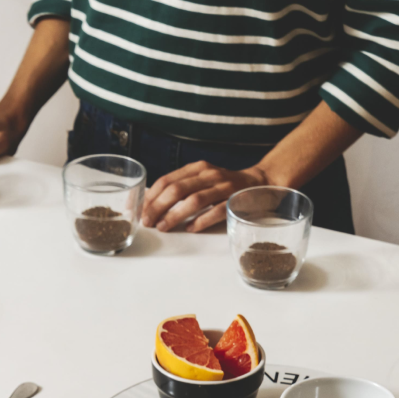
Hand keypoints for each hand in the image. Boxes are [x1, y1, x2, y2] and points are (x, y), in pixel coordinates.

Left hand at [142, 161, 267, 232]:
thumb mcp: (200, 179)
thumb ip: (179, 188)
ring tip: (164, 227)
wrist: (260, 182)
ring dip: (175, 215)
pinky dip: (201, 221)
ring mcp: (224, 186)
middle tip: (148, 222)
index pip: (167, 180)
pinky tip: (190, 229)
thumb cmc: (223, 185)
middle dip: (158, 207)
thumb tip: (149, 204)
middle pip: (177, 190)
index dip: (150, 197)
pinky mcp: (236, 200)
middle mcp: (208, 174)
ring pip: (194, 200)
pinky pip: (216, 211)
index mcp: (196, 168)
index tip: (138, 210)